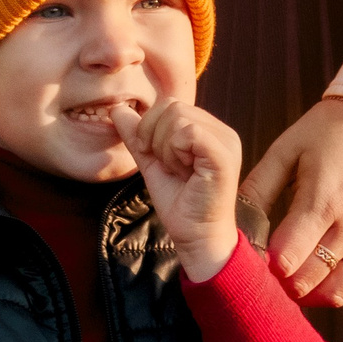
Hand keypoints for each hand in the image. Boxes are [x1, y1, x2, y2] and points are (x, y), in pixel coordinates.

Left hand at [113, 98, 242, 281]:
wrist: (196, 237)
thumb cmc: (179, 205)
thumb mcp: (152, 163)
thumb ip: (138, 136)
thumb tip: (117, 109)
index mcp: (209, 130)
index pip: (169, 104)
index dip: (151, 128)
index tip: (157, 159)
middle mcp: (222, 131)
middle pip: (171, 106)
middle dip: (156, 137)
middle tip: (169, 167)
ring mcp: (226, 141)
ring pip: (177, 117)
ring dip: (166, 149)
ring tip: (179, 172)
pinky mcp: (223, 153)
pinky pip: (187, 132)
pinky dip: (175, 153)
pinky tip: (185, 173)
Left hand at [245, 99, 342, 305]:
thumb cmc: (329, 132)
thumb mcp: (287, 150)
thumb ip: (257, 188)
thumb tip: (232, 225)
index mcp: (324, 198)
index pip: (286, 258)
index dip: (266, 265)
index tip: (258, 258)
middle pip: (309, 280)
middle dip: (283, 283)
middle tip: (271, 274)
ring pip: (338, 292)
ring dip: (312, 294)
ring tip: (297, 280)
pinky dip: (342, 292)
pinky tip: (325, 278)